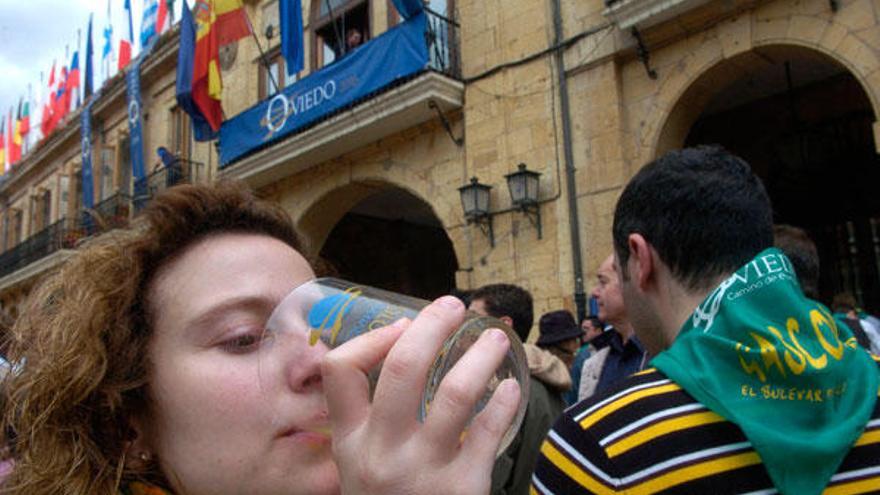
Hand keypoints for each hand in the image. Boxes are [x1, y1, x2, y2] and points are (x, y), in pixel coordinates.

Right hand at [322, 296, 520, 494]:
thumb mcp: (357, 468)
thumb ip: (366, 420)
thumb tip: (402, 347)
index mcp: (350, 441)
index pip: (339, 370)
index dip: (371, 337)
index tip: (403, 325)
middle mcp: (381, 452)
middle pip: (403, 368)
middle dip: (432, 326)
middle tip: (454, 306)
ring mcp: (423, 471)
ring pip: (457, 392)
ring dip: (481, 355)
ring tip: (496, 338)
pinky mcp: (463, 489)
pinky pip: (491, 431)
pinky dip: (505, 401)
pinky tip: (510, 388)